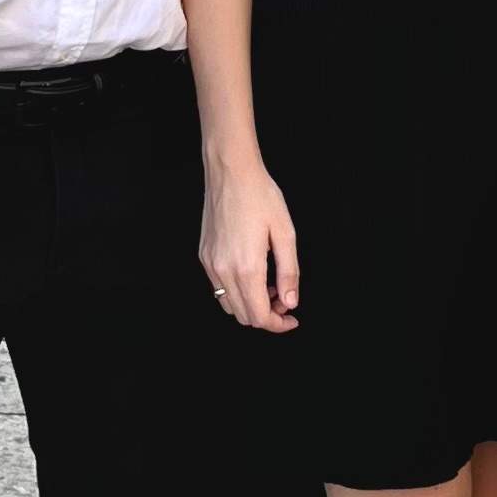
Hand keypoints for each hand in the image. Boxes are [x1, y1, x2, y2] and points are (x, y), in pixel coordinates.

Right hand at [201, 160, 299, 330]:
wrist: (230, 172)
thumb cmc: (260, 196)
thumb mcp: (285, 233)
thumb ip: (289, 272)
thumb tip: (290, 302)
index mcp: (247, 267)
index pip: (259, 316)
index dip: (278, 325)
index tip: (291, 319)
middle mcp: (224, 271)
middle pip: (244, 316)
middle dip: (266, 315)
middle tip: (284, 299)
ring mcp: (211, 265)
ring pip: (229, 306)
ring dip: (250, 305)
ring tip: (269, 286)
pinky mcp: (204, 256)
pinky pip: (219, 289)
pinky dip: (237, 292)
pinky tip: (252, 274)